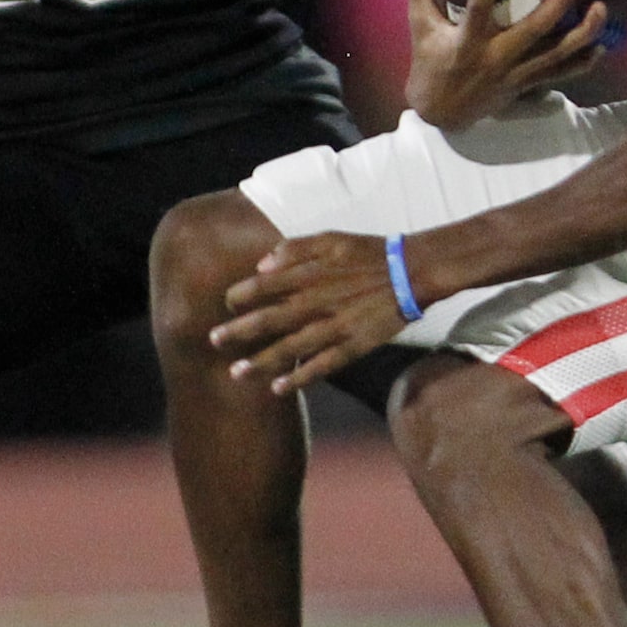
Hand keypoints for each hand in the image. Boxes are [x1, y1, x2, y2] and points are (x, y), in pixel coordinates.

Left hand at [212, 234, 404, 396]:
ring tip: (236, 374)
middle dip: (238, 332)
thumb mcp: (332, 238)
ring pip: (290, 348)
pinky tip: (278, 388)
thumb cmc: (371, 251)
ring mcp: (335, 326)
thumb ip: (294, 249)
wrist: (414, 271)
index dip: (239, 297)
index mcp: (310, 273)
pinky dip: (299, 378)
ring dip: (260, 362)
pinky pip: (322, 365)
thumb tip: (260, 265)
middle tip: (213, 341)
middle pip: (268, 320)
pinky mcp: (354, 344)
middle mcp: (317, 301)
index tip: (226, 305)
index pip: (263, 287)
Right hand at [403, 0, 608, 130]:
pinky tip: (602, 46)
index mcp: (467, 41)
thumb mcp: (420, 24)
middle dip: (557, 5)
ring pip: (555, 54)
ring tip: (601, 9)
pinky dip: (582, 63)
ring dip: (582, 33)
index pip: (479, 7)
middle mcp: (496, 58)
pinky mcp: (527, 85)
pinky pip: (560, 74)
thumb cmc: (429, 62)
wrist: (439, 112)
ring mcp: (515, 74)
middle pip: (533, 31)